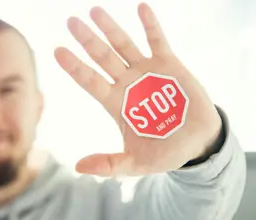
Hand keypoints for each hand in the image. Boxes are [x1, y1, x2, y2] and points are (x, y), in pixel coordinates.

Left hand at [54, 3, 221, 175]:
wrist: (197, 141)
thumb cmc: (165, 151)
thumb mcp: (136, 163)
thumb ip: (109, 164)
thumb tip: (77, 167)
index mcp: (116, 103)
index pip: (90, 81)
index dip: (74, 67)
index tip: (58, 51)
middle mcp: (127, 83)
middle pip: (102, 57)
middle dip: (88, 40)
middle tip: (71, 22)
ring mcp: (146, 71)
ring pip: (124, 45)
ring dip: (111, 28)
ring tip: (94, 11)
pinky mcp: (168, 64)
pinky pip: (157, 40)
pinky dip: (150, 25)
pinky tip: (141, 8)